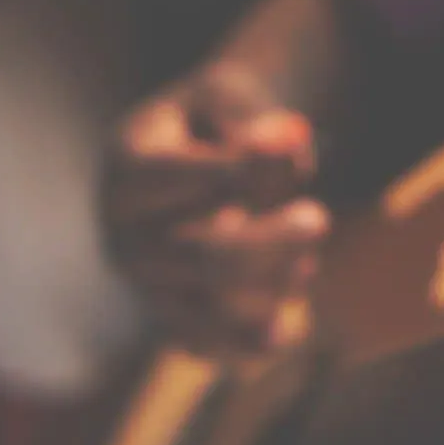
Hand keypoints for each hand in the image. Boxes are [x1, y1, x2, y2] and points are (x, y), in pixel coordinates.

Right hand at [103, 64, 328, 355]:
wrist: (194, 163)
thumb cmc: (216, 124)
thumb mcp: (229, 99)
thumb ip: (253, 117)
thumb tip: (289, 140)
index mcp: (126, 167)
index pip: (173, 177)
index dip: (237, 173)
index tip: (295, 154)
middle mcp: (122, 231)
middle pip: (199, 255)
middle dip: (268, 244)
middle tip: (320, 219)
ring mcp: (143, 281)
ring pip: (207, 308)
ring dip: (269, 292)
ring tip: (307, 267)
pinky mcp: (167, 316)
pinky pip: (204, 345)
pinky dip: (247, 344)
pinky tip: (281, 329)